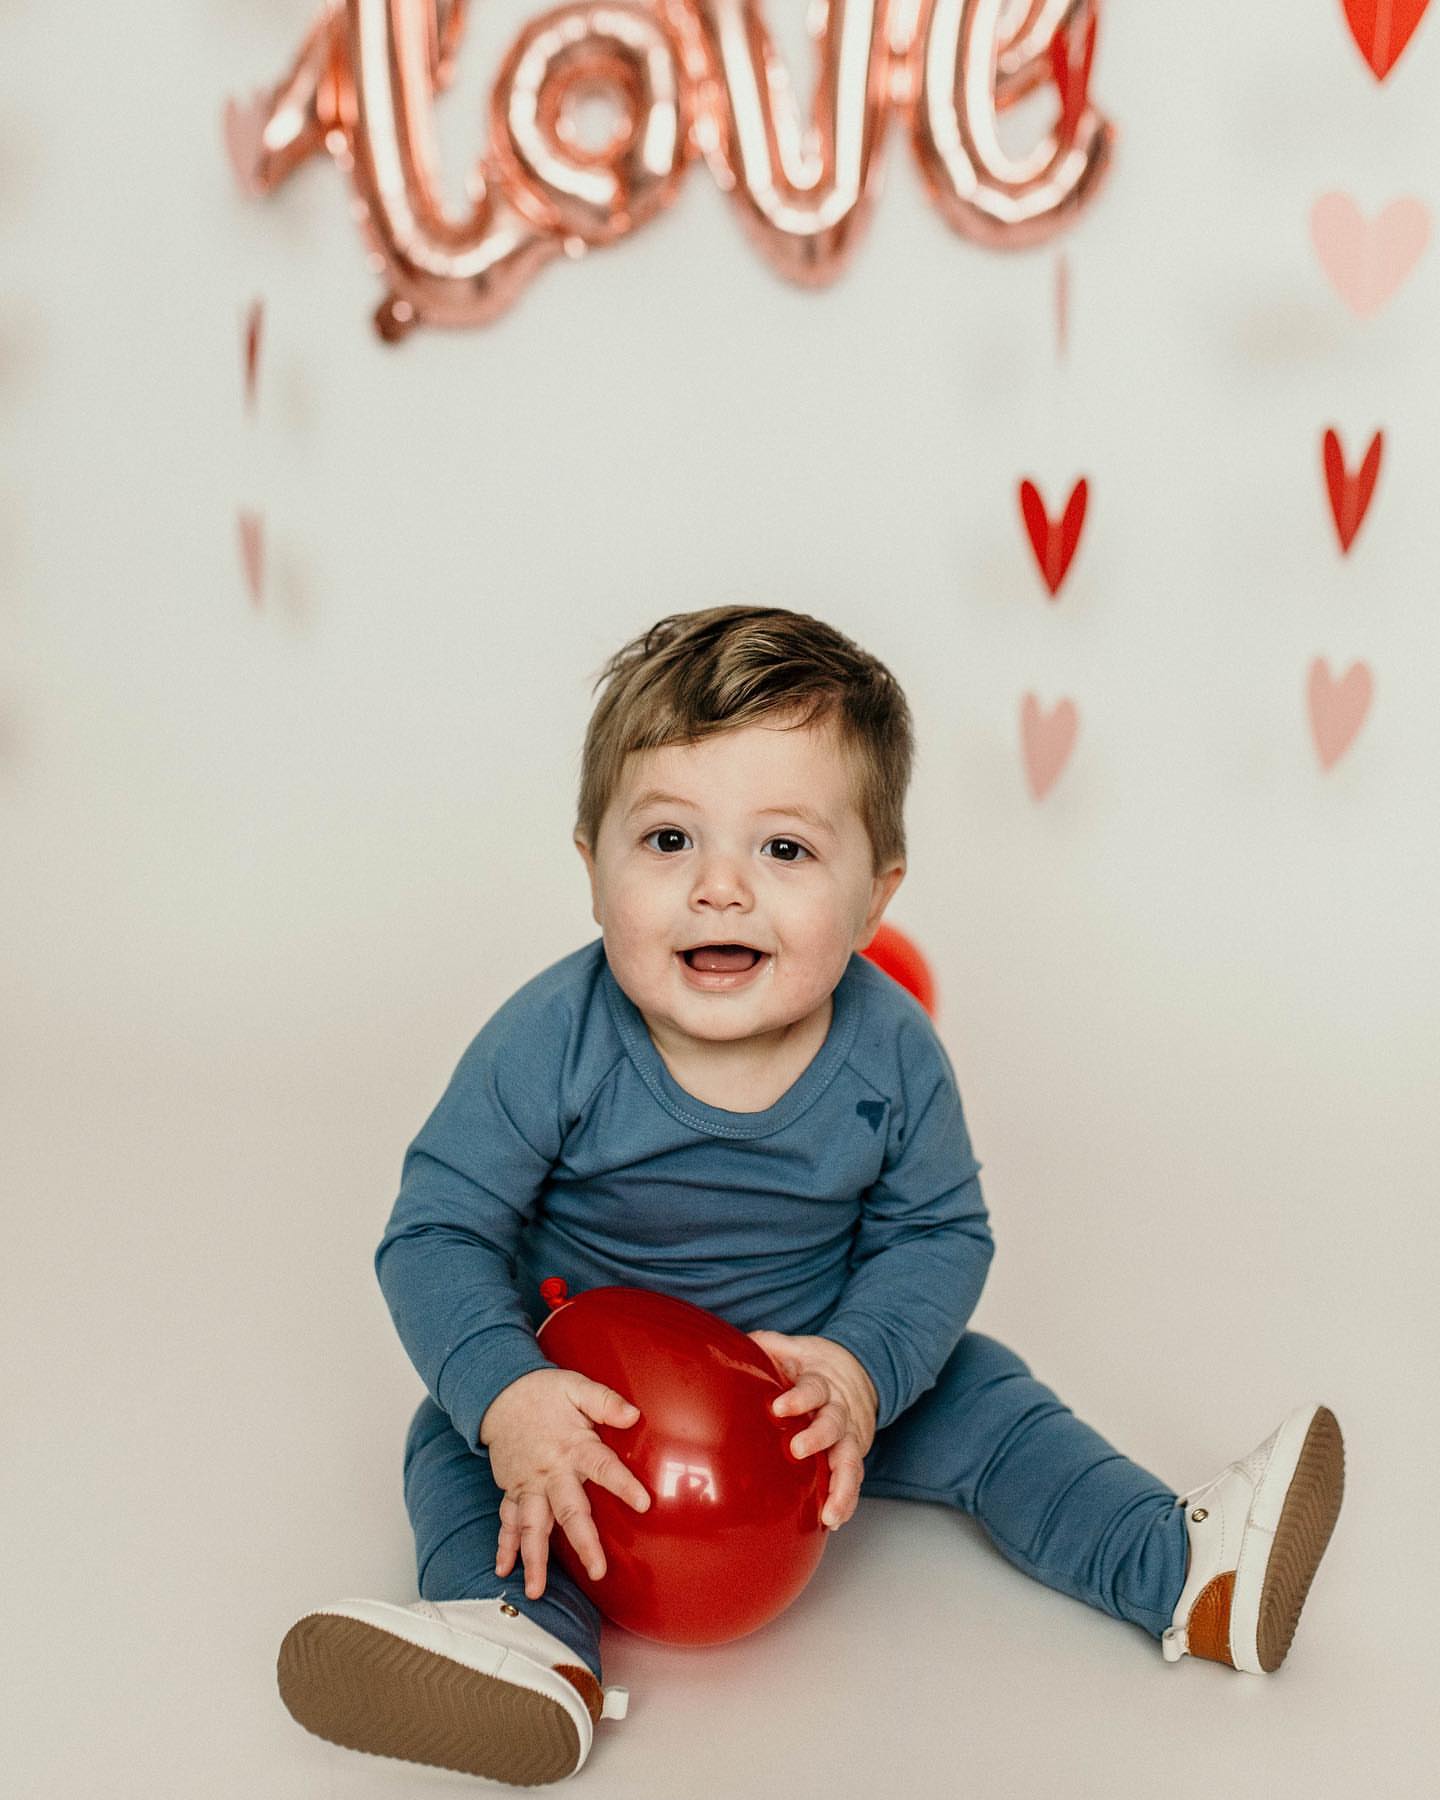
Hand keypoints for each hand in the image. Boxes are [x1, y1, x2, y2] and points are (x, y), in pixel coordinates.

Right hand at [479, 1367, 650, 1600]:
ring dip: (533, 1558)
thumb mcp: (577, 1387)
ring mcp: (528, 1484)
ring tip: (536, 1590)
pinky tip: (503, 1570)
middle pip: (567, 1510)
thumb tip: (634, 1415)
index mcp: (573, 1446)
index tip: (643, 1503)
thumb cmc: (546, 1392)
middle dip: (582, 1542)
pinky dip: (504, 1546)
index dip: (622, 1484)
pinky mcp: (512, 1490)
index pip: (602, 1467)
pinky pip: (507, 1521)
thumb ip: (605, 1401)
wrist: (501, 1393)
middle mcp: (550, 1471)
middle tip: (597, 1570)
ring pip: (531, 1525)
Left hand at [746, 1331, 877, 1530]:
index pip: (813, 1389)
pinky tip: (835, 1520)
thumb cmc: (814, 1365)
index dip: (798, 1398)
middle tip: (798, 1449)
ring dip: (842, 1486)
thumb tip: (742, 1342)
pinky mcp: (852, 1455)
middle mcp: (839, 1411)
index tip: (779, 1406)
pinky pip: (854, 1480)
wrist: (860, 1371)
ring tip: (831, 1512)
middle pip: (833, 1424)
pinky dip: (847, 1500)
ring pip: (851, 1461)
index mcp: (822, 1384)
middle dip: (818, 1437)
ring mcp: (849, 1436)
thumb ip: (771, 1346)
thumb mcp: (796, 1349)